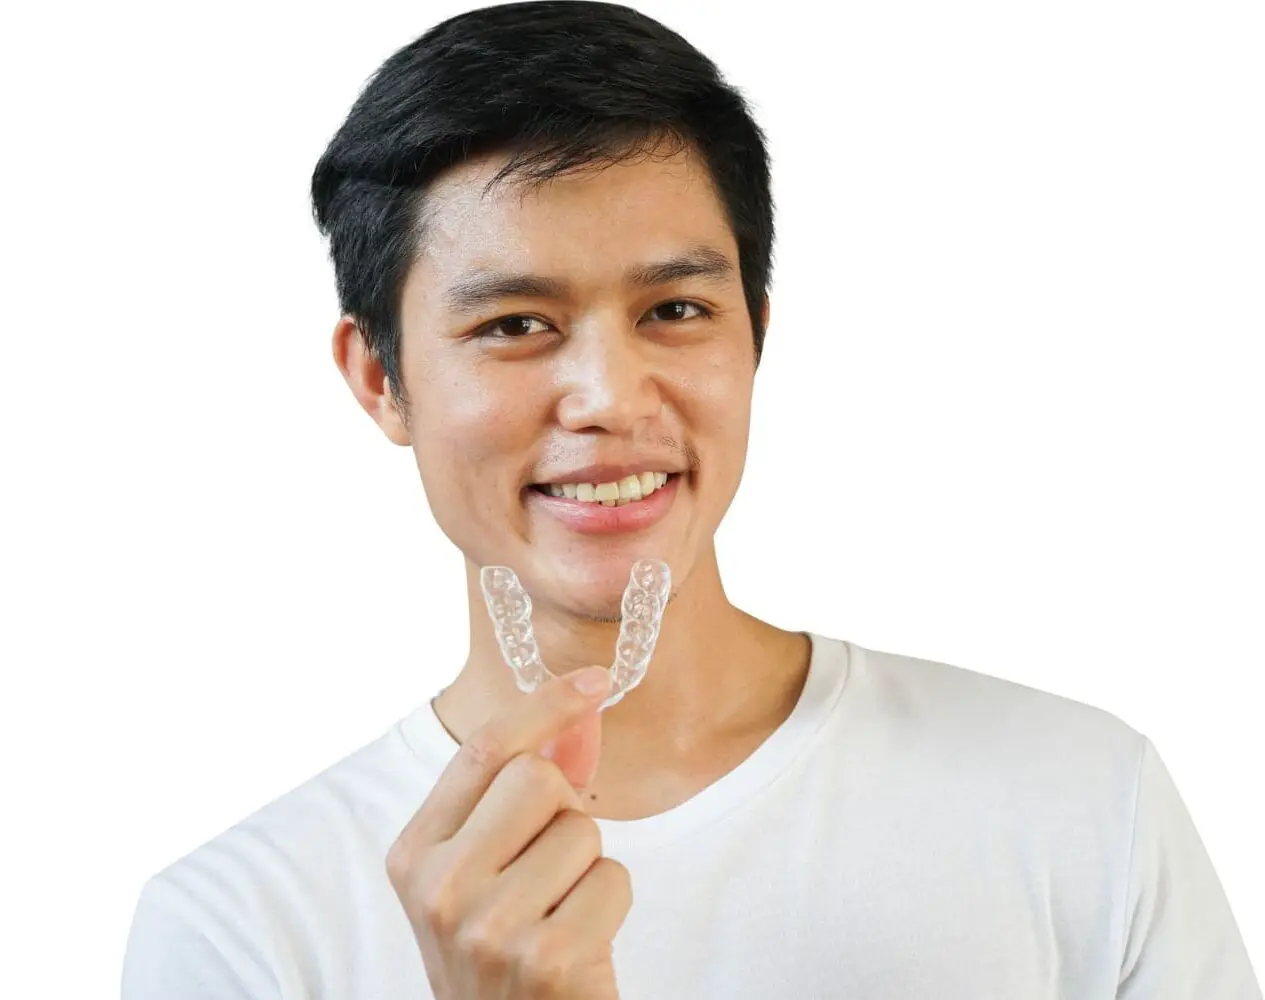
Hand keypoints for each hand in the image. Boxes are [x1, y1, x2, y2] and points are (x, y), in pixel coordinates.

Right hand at [387, 667, 629, 998]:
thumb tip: (581, 715)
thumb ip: (525, 789)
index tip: (592, 682)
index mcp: (414, 854)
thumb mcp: (489, 869)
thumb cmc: (504, 948)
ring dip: (589, 865)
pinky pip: (614, 879)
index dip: (542, 705)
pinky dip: (611, 905)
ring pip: (583, 829)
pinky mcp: (548, 958)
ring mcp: (489, 927)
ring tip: (560, 911)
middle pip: (537, 777)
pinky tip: (581, 942)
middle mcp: (438, 888)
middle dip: (564, 810)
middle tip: (550, 865)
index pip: (481, 750)